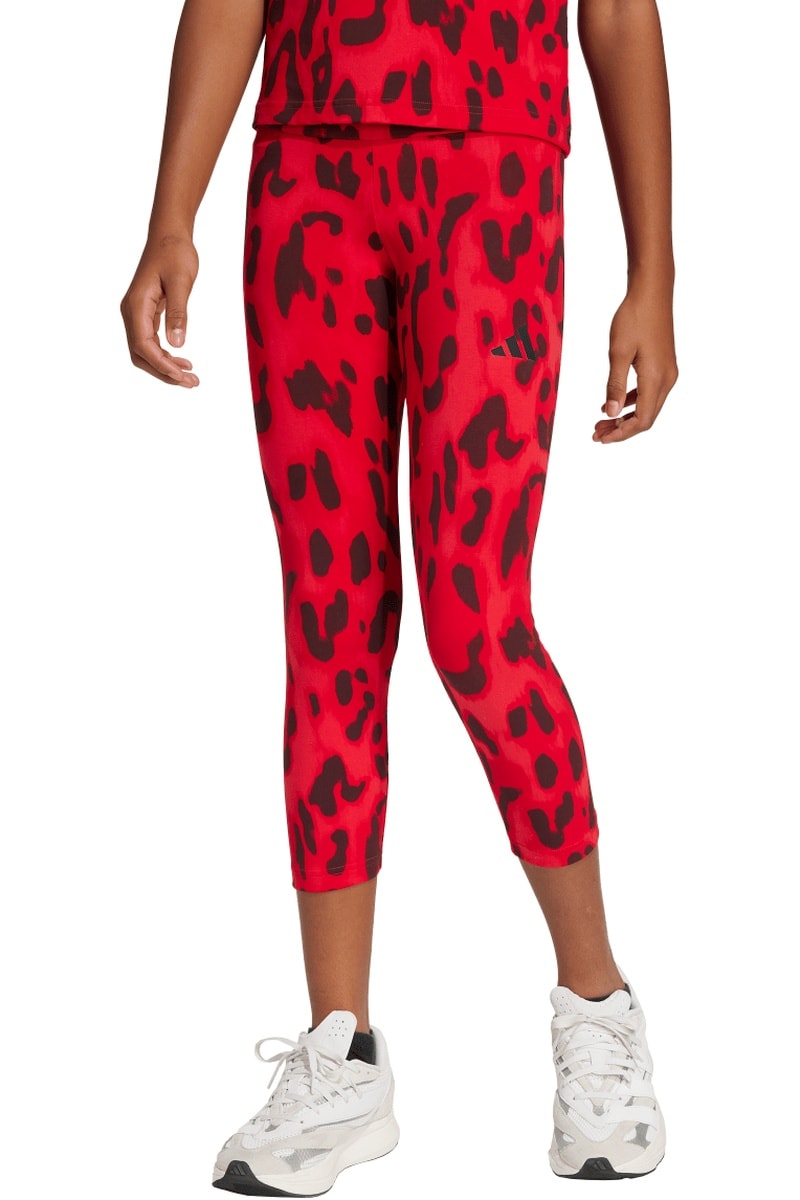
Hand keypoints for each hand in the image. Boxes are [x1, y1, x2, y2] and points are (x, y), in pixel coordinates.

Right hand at [120, 233, 199, 386]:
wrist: (169, 235)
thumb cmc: (175, 253)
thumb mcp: (182, 282)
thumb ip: (179, 313)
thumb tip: (177, 343)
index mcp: (137, 305)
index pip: (143, 345)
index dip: (161, 364)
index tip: (181, 375)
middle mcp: (132, 312)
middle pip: (141, 354)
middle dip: (164, 372)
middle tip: (191, 383)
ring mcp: (137, 313)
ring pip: (145, 351)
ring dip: (165, 366)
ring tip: (190, 378)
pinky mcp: (146, 313)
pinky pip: (151, 341)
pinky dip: (165, 355)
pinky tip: (182, 361)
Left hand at [593, 276, 677, 442]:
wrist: (652, 292)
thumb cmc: (634, 318)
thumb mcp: (618, 353)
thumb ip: (614, 385)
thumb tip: (610, 414)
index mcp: (657, 378)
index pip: (642, 420)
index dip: (622, 434)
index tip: (601, 438)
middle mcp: (667, 379)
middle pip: (646, 417)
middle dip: (621, 429)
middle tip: (596, 434)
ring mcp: (667, 372)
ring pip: (648, 406)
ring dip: (625, 417)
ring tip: (600, 422)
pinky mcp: (663, 365)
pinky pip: (648, 392)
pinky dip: (631, 402)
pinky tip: (612, 403)